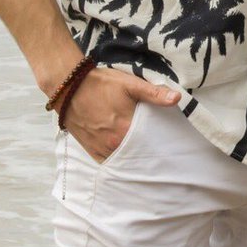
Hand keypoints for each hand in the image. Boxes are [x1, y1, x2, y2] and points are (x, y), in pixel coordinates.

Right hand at [62, 68, 179, 162]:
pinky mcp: (90, 150)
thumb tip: (177, 98)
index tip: (169, 144)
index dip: (161, 143)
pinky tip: (127, 155)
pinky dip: (118, 159)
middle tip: (159, 148)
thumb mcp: (130, 84)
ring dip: (133, 156)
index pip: (151, 143)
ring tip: (144, 152)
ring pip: (123, 159)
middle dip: (148, 151)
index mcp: (126, 130)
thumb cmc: (101, 84)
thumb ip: (154, 94)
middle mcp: (113, 144)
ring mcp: (101, 149)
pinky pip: (108, 161)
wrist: (69, 87)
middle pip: (138, 153)